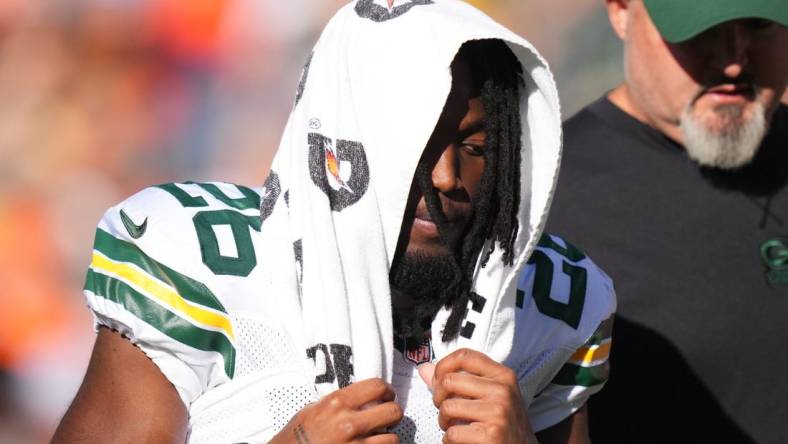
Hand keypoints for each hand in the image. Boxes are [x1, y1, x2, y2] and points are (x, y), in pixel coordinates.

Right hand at [270, 378, 402, 443]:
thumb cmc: (297, 436)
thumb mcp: (314, 409)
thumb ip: (339, 402)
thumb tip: (361, 398)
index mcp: (337, 403)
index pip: (377, 386)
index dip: (386, 390)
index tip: (386, 394)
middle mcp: (349, 423)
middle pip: (393, 411)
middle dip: (392, 412)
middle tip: (387, 415)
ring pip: (393, 437)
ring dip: (387, 437)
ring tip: (379, 436)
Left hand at [419, 348, 537, 443]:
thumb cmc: (506, 425)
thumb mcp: (491, 397)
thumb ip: (460, 381)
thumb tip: (426, 369)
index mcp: (503, 376)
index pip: (464, 356)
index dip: (443, 366)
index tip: (438, 380)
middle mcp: (502, 390)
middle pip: (449, 381)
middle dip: (439, 398)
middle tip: (447, 410)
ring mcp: (498, 412)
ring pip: (447, 407)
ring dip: (444, 421)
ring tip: (455, 426)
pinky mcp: (490, 434)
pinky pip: (451, 433)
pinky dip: (449, 441)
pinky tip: (462, 441)